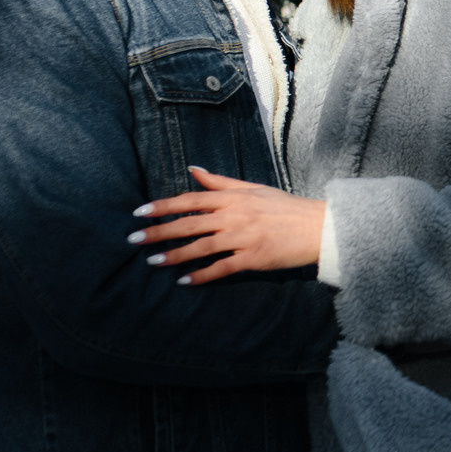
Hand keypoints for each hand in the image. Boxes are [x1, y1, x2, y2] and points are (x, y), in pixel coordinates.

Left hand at [131, 167, 324, 284]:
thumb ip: (220, 182)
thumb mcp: (253, 189)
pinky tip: (184, 281)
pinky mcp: (253, 259)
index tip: (139, 212)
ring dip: (175, 255)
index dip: (163, 206)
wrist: (318, 227)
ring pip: (201, 247)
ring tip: (153, 262)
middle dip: (159, 231)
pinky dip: (202, 275)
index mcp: (233, 198)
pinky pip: (222, 268)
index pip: (190, 200)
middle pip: (189, 223)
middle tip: (133, 239)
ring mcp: (243, 238)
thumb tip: (193, 170)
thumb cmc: (285, 207)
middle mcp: (235, 216)